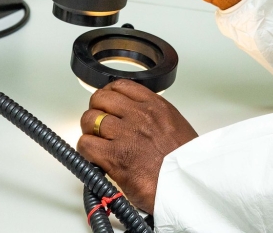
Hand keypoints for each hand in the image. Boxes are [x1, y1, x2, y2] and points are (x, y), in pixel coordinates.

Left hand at [77, 80, 198, 213]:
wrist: (187, 185)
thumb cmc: (184, 163)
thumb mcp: (175, 126)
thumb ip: (153, 117)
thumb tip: (134, 118)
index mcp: (155, 106)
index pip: (121, 86)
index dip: (108, 94)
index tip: (106, 104)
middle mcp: (139, 116)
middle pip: (101, 99)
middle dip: (96, 110)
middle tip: (97, 124)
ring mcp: (125, 135)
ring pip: (90, 119)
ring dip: (89, 131)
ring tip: (95, 141)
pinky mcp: (114, 157)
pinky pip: (86, 144)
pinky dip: (86, 150)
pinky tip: (94, 157)